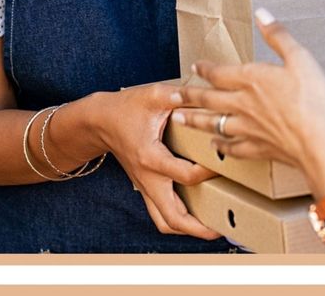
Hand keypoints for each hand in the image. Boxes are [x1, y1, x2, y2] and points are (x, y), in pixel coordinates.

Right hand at [95, 83, 221, 240]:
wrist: (99, 121)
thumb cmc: (125, 109)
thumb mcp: (152, 95)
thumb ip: (179, 95)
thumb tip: (204, 94)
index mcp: (151, 158)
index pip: (187, 175)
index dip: (209, 171)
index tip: (225, 162)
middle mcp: (148, 179)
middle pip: (174, 217)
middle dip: (199, 227)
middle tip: (224, 225)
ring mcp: (145, 187)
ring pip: (165, 222)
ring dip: (188, 229)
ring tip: (212, 227)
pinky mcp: (144, 188)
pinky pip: (160, 214)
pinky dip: (178, 220)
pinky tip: (196, 216)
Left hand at [172, 10, 324, 199]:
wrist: (320, 143)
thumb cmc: (313, 100)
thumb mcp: (300, 58)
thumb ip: (278, 36)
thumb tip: (262, 14)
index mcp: (252, 80)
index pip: (219, 73)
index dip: (205, 69)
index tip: (194, 67)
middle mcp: (243, 104)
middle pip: (209, 99)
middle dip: (189, 96)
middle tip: (172, 96)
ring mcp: (248, 129)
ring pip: (213, 123)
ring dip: (195, 120)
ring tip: (179, 119)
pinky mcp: (258, 148)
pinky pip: (232, 147)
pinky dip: (221, 146)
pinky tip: (215, 146)